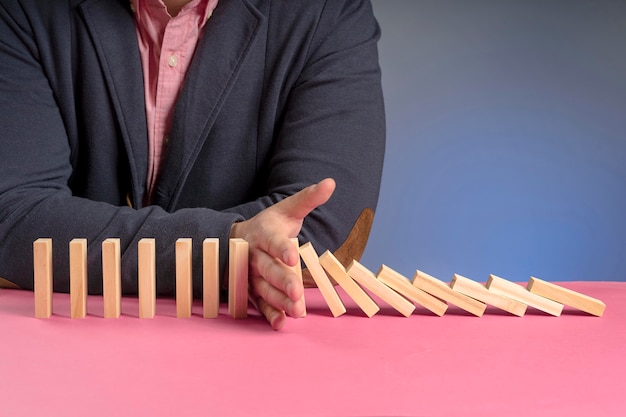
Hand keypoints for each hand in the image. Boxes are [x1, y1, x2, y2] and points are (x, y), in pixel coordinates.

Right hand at [230, 178, 335, 329]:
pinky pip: (259, 304)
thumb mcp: (287, 209)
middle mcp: (256, 256)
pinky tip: (281, 323)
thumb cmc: (269, 225)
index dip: (283, 249)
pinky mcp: (252, 291)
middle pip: (269, 270)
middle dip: (282, 282)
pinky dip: (269, 315)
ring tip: (295, 311)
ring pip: (264, 290)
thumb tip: (330, 183)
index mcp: (265, 234)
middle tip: (297, 293)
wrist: (236, 240)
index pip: (274, 241)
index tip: (293, 257)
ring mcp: (252, 275)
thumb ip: (308, 198)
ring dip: (279, 301)